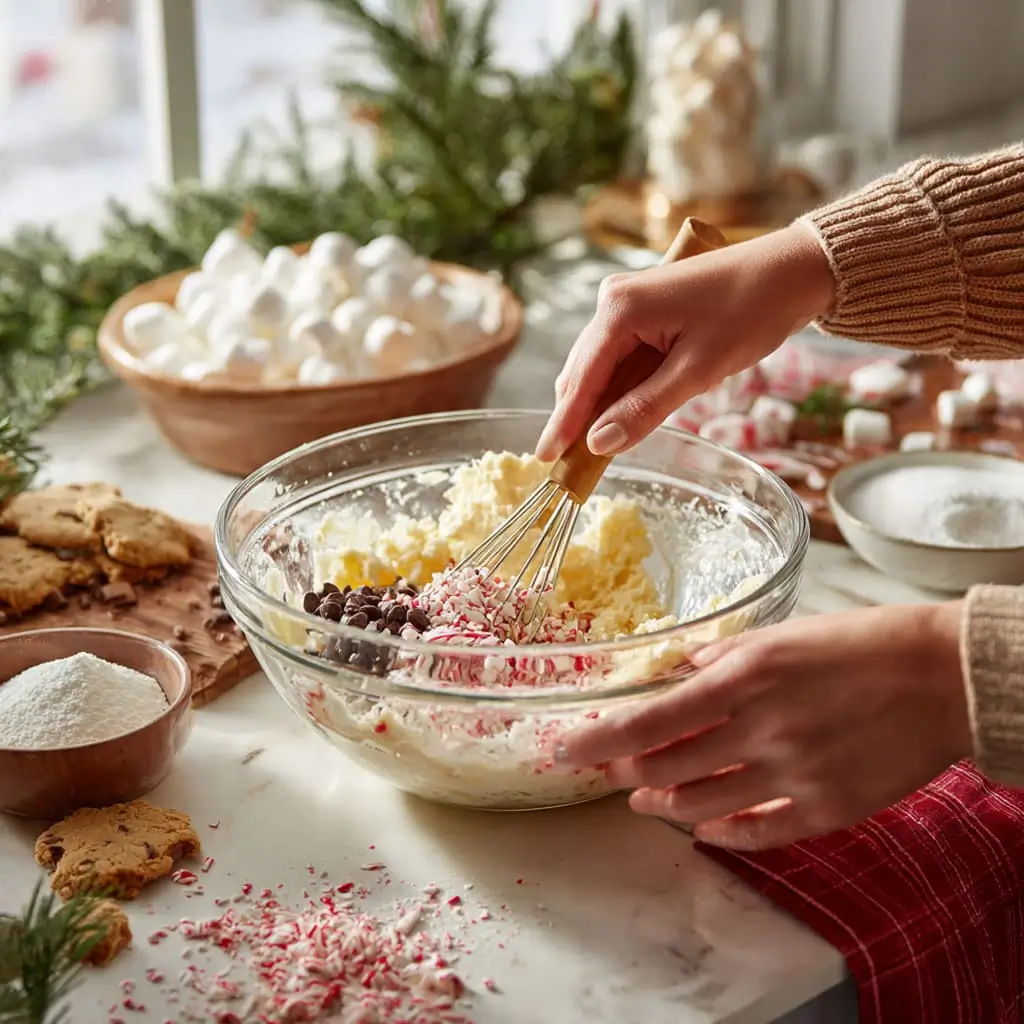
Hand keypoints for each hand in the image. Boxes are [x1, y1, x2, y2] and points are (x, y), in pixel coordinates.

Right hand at [535, 222, 835, 460]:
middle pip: (583, 371)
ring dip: (600, 403)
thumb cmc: (752, 310)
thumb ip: (644, 408)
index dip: (564, 423)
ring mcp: (627, 301)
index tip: (545, 458)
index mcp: (620, 309)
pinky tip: (623, 411)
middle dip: (577, 416)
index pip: (581, 378)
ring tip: (593, 447)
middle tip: (570, 464)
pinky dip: (620, 386)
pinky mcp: (645, 307)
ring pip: (600, 365)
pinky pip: (620, 355)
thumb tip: (599, 443)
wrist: (793, 269)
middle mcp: (614, 300)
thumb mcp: (698, 370)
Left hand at [559, 603, 972, 850]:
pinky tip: (705, 829)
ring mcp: (794, 774)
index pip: (650, 718)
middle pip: (668, 764)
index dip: (600, 738)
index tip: (564, 749)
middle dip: (627, 770)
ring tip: (645, 797)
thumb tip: (680, 671)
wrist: (942, 677)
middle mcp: (761, 729)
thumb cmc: (860, 644)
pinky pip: (758, 832)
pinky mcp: (827, 809)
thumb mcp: (782, 635)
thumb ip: (724, 656)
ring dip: (664, 802)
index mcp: (744, 677)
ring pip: (703, 805)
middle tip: (610, 769)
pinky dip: (723, 834)